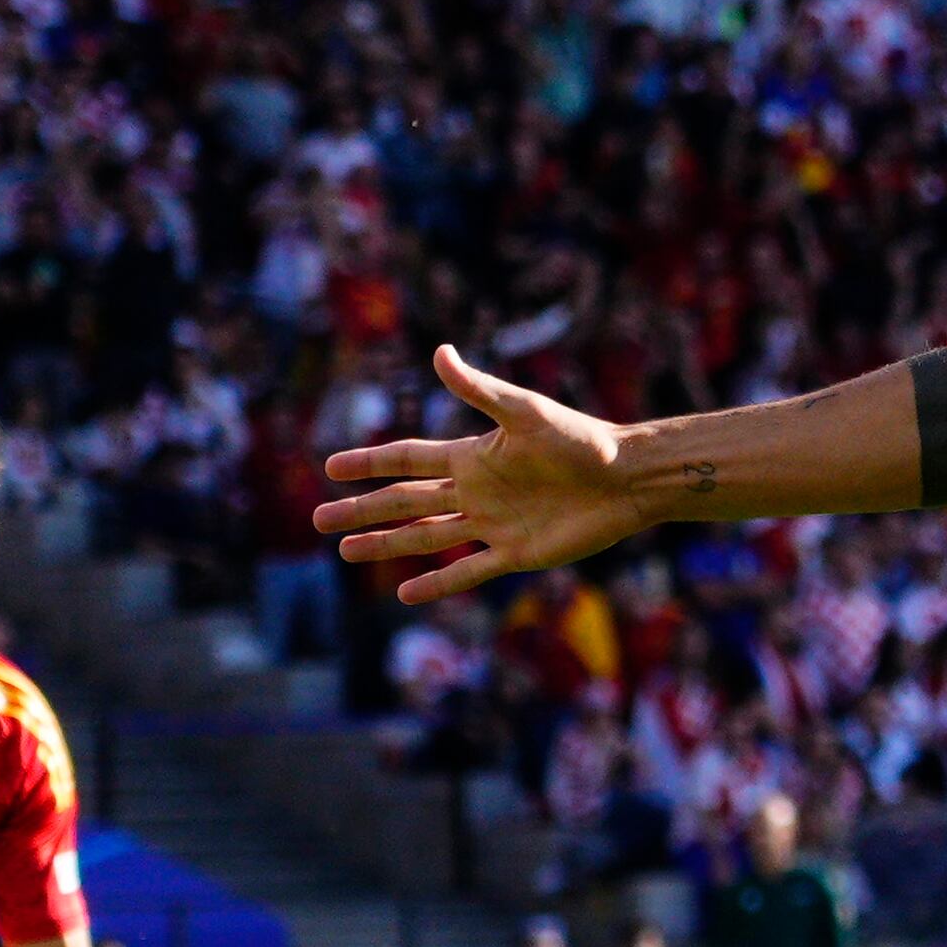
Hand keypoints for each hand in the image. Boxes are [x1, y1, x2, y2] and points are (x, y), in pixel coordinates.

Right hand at [319, 347, 653, 606]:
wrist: (626, 478)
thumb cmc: (580, 438)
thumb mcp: (524, 411)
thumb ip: (478, 389)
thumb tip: (439, 352)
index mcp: (471, 455)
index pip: (407, 459)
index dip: (370, 462)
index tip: (332, 466)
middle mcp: (475, 491)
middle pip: (405, 502)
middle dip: (363, 510)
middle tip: (320, 519)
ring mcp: (492, 524)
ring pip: (426, 537)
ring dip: (386, 545)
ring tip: (346, 551)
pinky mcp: (516, 553)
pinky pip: (468, 571)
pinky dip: (438, 584)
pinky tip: (405, 595)